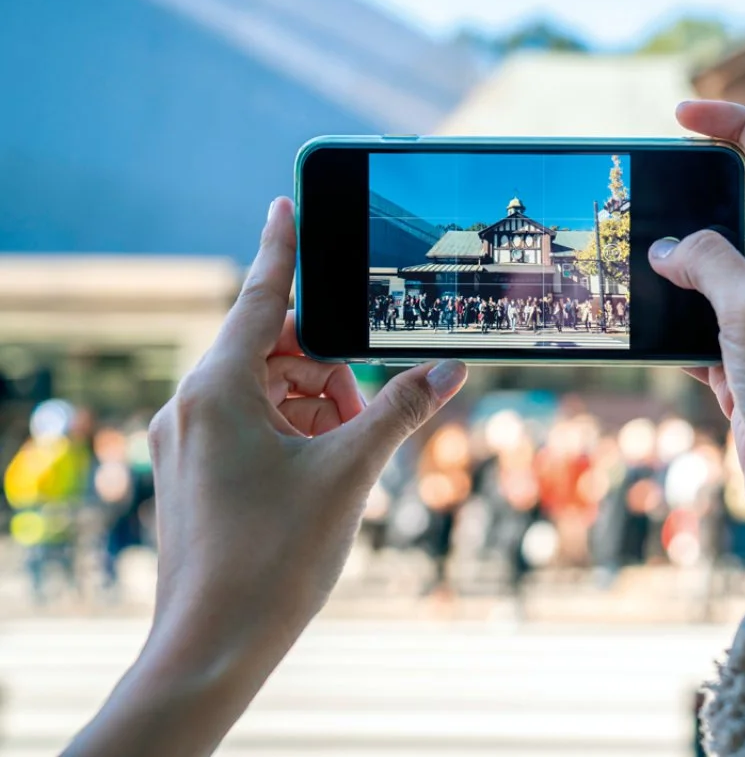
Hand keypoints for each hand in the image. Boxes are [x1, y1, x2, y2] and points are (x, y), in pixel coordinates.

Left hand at [66, 198, 468, 756]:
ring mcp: (189, 442)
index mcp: (218, 390)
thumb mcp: (350, 472)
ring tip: (350, 453)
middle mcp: (193, 406)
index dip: (279, 250)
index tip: (284, 205)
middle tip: (371, 402)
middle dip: (328, 366)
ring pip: (265, 390)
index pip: (258, 298)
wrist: (214, 645)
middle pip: (272, 349)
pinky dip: (295, 432)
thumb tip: (449, 370)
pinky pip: (251, 424)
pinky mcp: (194, 473)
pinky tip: (327, 472)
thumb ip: (401, 410)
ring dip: (317, 404)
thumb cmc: (274, 559)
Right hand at [649, 102, 744, 558]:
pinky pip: (699, 326)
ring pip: (712, 275)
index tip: (682, 113)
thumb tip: (667, 250)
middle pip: (738, 217)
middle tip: (636, 200)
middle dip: (689, 210)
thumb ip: (707, 262)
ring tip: (625, 263)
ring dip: (672, 272)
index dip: (735, 126)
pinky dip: (669, 324)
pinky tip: (636, 327)